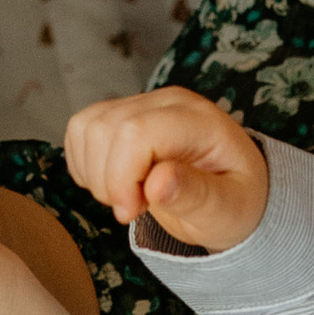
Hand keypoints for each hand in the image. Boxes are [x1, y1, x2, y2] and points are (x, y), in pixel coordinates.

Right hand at [64, 88, 269, 253]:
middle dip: (108, 181)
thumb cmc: (234, 202)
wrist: (229, 194)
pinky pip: (80, 130)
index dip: (121, 176)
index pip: (137, 131)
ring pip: (86, 127)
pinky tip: (114, 184)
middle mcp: (168, 102)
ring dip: (95, 174)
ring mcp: (142, 104)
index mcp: (199, 121)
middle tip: (136, 208)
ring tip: (129, 196)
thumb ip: (196, 195)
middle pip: (105, 129)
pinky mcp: (120, 114)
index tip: (131, 211)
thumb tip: (156, 183)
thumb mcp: (228, 209)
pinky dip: (84, 164)